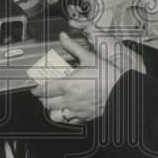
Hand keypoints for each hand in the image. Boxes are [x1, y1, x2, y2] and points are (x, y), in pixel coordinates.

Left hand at [30, 24, 144, 124]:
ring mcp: (76, 110)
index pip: (44, 89)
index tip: (34, 86)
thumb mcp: (89, 57)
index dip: (36, 88)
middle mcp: (69, 99)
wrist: (123, 91)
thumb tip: (64, 37)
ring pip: (55, 114)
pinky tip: (66, 109)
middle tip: (43, 91)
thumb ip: (73, 47)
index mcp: (68, 84)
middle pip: (46, 102)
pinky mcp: (84, 117)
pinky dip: (64, 116)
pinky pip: (68, 120)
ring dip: (51, 108)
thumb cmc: (108, 75)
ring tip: (53, 101)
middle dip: (42, 97)